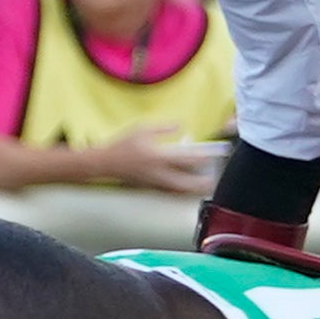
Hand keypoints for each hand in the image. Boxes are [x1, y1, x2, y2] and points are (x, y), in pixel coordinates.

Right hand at [98, 131, 217, 196]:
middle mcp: (158, 173)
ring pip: (179, 190)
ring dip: (194, 189)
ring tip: (206, 186)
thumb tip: (181, 125)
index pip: (186, 159)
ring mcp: (155, 183)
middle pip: (186, 182)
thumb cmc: (123, 144)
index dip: (202, 158)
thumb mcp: (142, 129)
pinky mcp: (151, 188)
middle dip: (202, 182)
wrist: (105, 164)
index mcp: (158, 156)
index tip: (212, 155)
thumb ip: (163, 128)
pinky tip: (188, 189)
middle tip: (214, 179)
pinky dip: (181, 191)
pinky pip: (170, 192)